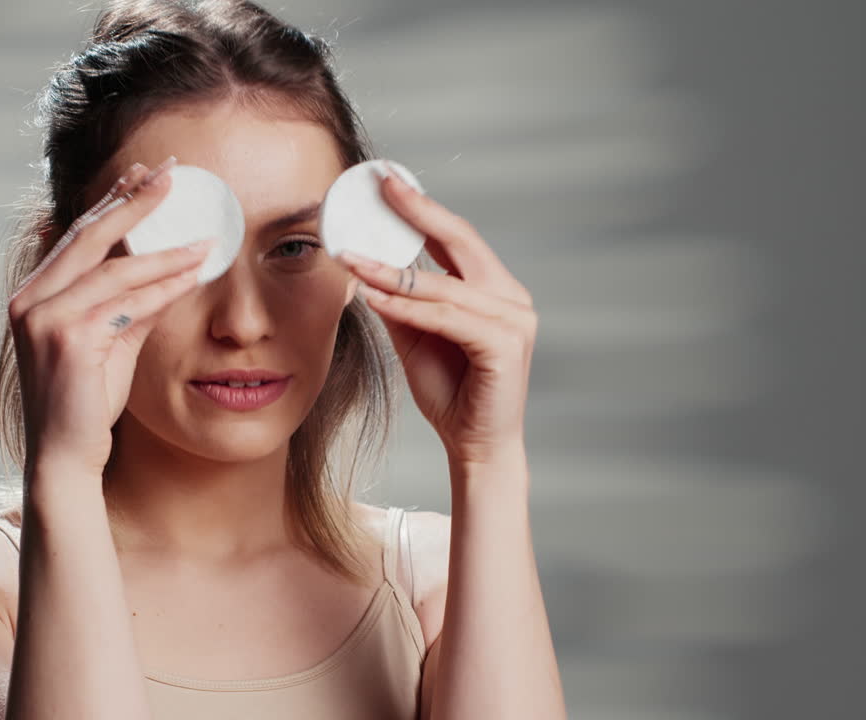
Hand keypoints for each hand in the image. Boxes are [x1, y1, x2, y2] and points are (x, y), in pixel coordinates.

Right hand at [8, 156, 213, 480]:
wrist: (65, 456)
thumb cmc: (85, 403)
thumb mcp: (110, 343)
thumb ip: (133, 305)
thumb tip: (172, 270)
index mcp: (34, 295)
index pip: (77, 235)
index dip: (111, 201)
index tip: (143, 174)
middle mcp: (32, 300)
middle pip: (89, 234)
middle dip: (133, 200)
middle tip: (171, 172)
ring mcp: (45, 319)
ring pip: (114, 269)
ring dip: (164, 250)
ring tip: (203, 235)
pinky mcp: (68, 341)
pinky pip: (126, 304)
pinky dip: (163, 287)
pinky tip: (193, 273)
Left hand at [338, 167, 537, 466]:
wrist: (474, 446)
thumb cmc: (450, 392)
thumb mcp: (414, 336)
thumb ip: (399, 301)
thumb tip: (365, 266)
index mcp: (493, 289)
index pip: (455, 237)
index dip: (422, 207)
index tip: (387, 181)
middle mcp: (510, 297)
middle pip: (461, 241)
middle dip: (418, 211)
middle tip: (381, 188)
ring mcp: (513, 320)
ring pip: (444, 285)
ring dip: (393, 271)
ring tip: (352, 257)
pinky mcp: (504, 346)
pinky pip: (446, 317)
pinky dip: (408, 306)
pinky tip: (375, 297)